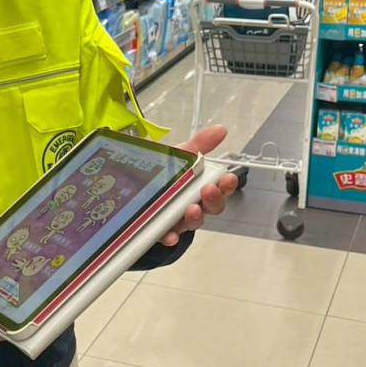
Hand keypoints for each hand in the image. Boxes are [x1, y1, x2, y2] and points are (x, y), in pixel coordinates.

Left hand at [158, 125, 239, 246]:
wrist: (137, 188)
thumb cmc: (166, 174)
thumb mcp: (180, 156)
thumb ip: (199, 144)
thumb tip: (220, 129)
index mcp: (200, 187)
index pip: (220, 188)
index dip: (226, 185)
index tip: (228, 178)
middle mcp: (194, 204)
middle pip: (211, 207)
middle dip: (213, 199)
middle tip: (208, 190)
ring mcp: (180, 219)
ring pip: (193, 222)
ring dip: (195, 217)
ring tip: (192, 209)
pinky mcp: (163, 230)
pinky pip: (168, 236)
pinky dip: (170, 236)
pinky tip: (169, 234)